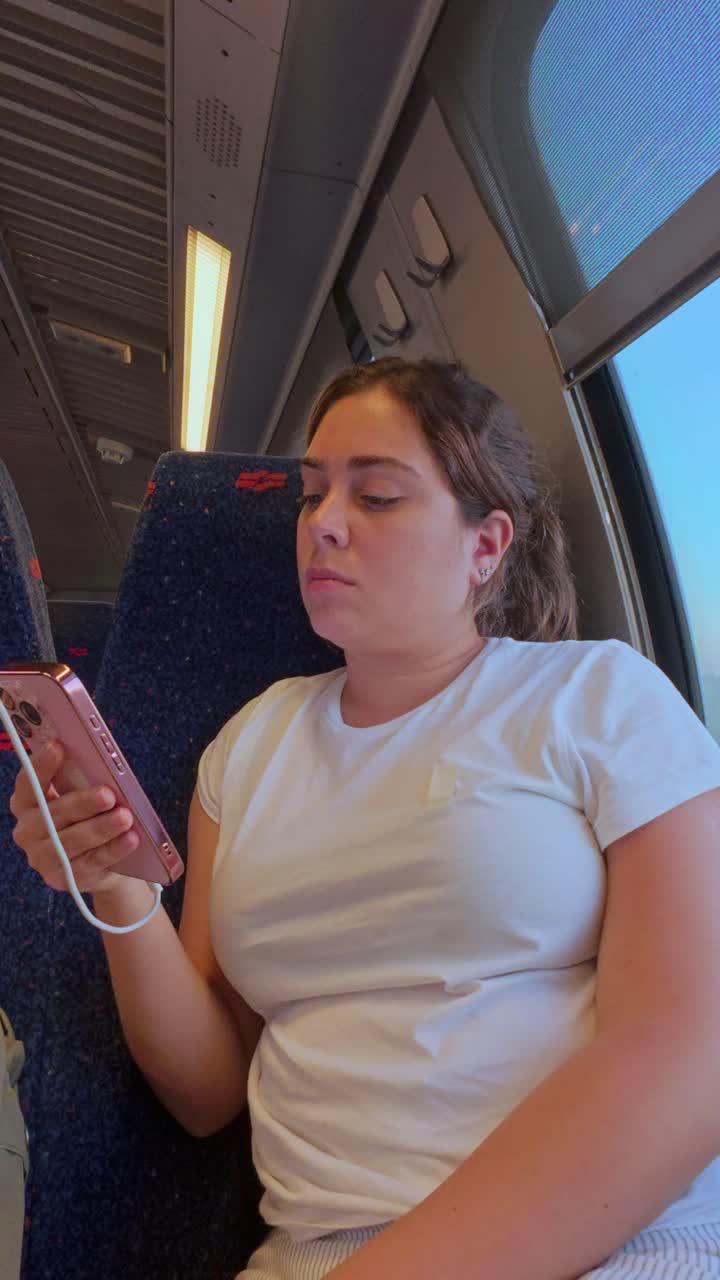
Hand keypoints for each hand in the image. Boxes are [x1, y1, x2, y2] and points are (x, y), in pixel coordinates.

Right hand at [10, 741, 138, 893]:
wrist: (100, 861)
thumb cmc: (88, 816)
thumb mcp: (82, 795)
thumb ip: (82, 780)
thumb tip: (100, 762)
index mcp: (27, 803)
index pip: (27, 783)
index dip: (41, 765)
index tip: (59, 746)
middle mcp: (27, 831)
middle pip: (51, 815)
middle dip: (81, 803)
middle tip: (108, 794)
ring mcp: (42, 858)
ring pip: (70, 842)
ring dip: (100, 828)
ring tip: (125, 817)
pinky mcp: (62, 878)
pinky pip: (90, 862)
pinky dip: (112, 850)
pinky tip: (130, 839)